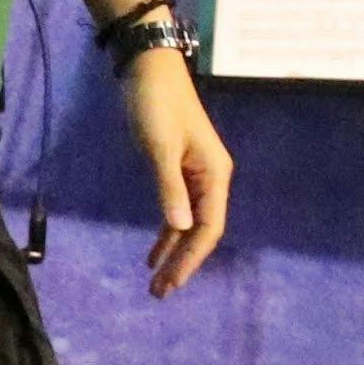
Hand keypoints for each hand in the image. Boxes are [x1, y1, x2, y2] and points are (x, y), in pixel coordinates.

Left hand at [124, 50, 232, 295]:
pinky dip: (167, 232)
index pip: (208, 227)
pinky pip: (178, 210)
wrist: (149, 72)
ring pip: (188, 223)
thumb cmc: (156, 107)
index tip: (172, 282)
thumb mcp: (160, 148)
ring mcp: (195, 175)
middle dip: (183, 262)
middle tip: (160, 292)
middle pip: (201, 230)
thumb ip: (169, 188)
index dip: (192, 257)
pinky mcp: (178, 170)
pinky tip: (155, 251)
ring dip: (174, 251)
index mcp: (214, 174)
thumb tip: (178, 227)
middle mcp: (211, 179)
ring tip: (156, 280)